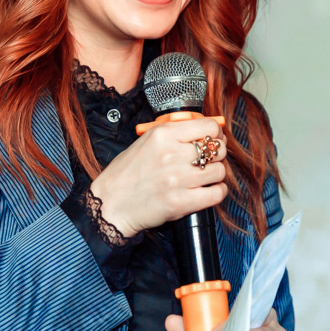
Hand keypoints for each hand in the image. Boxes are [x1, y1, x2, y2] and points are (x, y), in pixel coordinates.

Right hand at [89, 117, 227, 238]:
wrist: (110, 203)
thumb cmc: (127, 173)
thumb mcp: (147, 141)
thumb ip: (175, 135)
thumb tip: (206, 131)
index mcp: (163, 135)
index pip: (210, 127)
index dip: (216, 134)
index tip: (214, 139)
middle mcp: (172, 154)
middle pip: (217, 149)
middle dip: (216, 155)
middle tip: (208, 160)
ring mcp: (178, 179)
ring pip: (219, 172)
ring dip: (215, 175)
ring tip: (204, 177)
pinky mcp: (181, 202)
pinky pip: (217, 193)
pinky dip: (216, 192)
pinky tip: (207, 191)